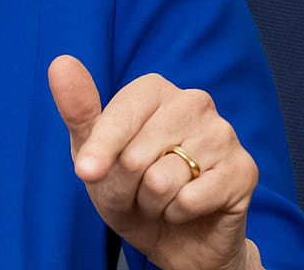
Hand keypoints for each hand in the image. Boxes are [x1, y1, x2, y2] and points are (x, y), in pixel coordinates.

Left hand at [48, 55, 263, 269]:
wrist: (177, 240)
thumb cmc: (132, 191)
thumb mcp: (94, 157)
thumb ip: (79, 110)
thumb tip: (60, 63)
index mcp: (156, 90)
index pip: (118, 118)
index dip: (99, 155)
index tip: (87, 173)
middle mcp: (194, 102)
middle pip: (135, 156)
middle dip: (128, 188)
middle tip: (140, 191)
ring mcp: (223, 133)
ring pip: (163, 180)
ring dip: (154, 204)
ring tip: (164, 200)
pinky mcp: (243, 169)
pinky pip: (190, 199)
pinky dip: (179, 214)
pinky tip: (190, 208)